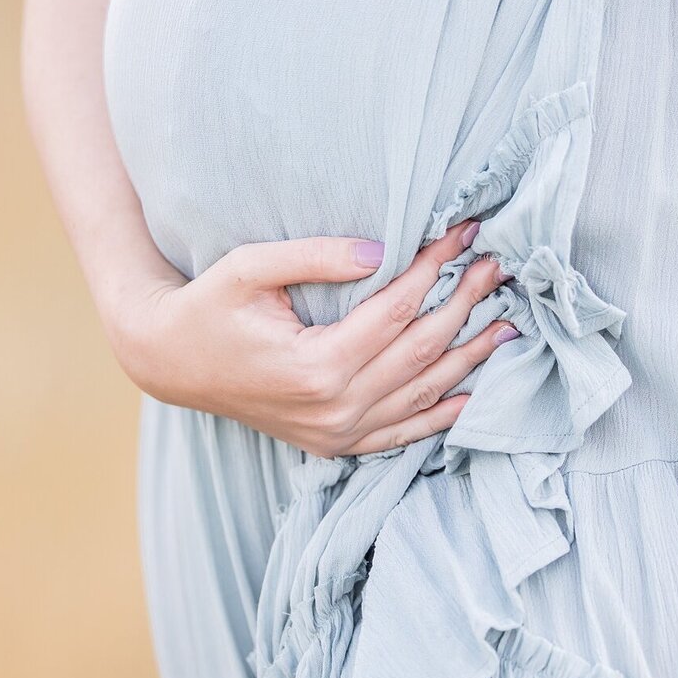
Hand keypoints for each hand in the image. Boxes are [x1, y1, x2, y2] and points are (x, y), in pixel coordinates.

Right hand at [114, 221, 516, 455]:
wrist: (170, 363)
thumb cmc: (207, 306)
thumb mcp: (250, 268)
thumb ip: (315, 256)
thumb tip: (381, 249)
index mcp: (315, 366)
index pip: (397, 310)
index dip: (436, 269)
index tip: (465, 234)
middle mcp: (334, 409)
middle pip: (421, 350)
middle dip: (465, 304)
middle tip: (498, 266)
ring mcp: (336, 433)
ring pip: (423, 394)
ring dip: (469, 357)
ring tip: (507, 321)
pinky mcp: (335, 444)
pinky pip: (402, 434)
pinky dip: (442, 413)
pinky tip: (475, 391)